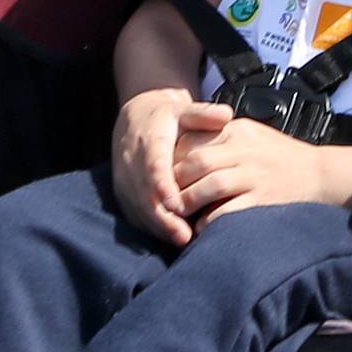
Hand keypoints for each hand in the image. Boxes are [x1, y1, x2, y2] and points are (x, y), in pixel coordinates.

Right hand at [111, 88, 228, 245]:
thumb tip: (226, 114)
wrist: (132, 121)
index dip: (163, 187)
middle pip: (144, 196)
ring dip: (159, 228)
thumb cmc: (165, 118)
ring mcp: (125, 183)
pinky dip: (154, 228)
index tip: (176, 204)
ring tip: (183, 241)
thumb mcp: (183, 111)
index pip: (153, 167)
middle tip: (184, 236)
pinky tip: (173, 238)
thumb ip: (203, 114)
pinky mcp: (124, 196)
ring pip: (139, 210)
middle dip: (163, 219)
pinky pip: (137, 216)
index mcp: (148, 143)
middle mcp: (132, 165)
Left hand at [175, 116, 346, 222]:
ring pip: (210, 186)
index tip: (161, 175)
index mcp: (237, 130)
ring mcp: (255, 175)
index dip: (171, 159)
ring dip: (188, 202)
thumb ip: (220, 138)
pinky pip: (229, 210)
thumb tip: (180, 151)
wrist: (320, 174)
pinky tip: (201, 228)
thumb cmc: (280, 157)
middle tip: (162, 199)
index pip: (193, 139)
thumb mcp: (251, 135)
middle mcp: (244, 150)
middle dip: (174, 182)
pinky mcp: (263, 198)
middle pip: (196, 162)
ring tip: (177, 215)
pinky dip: (211, 220)